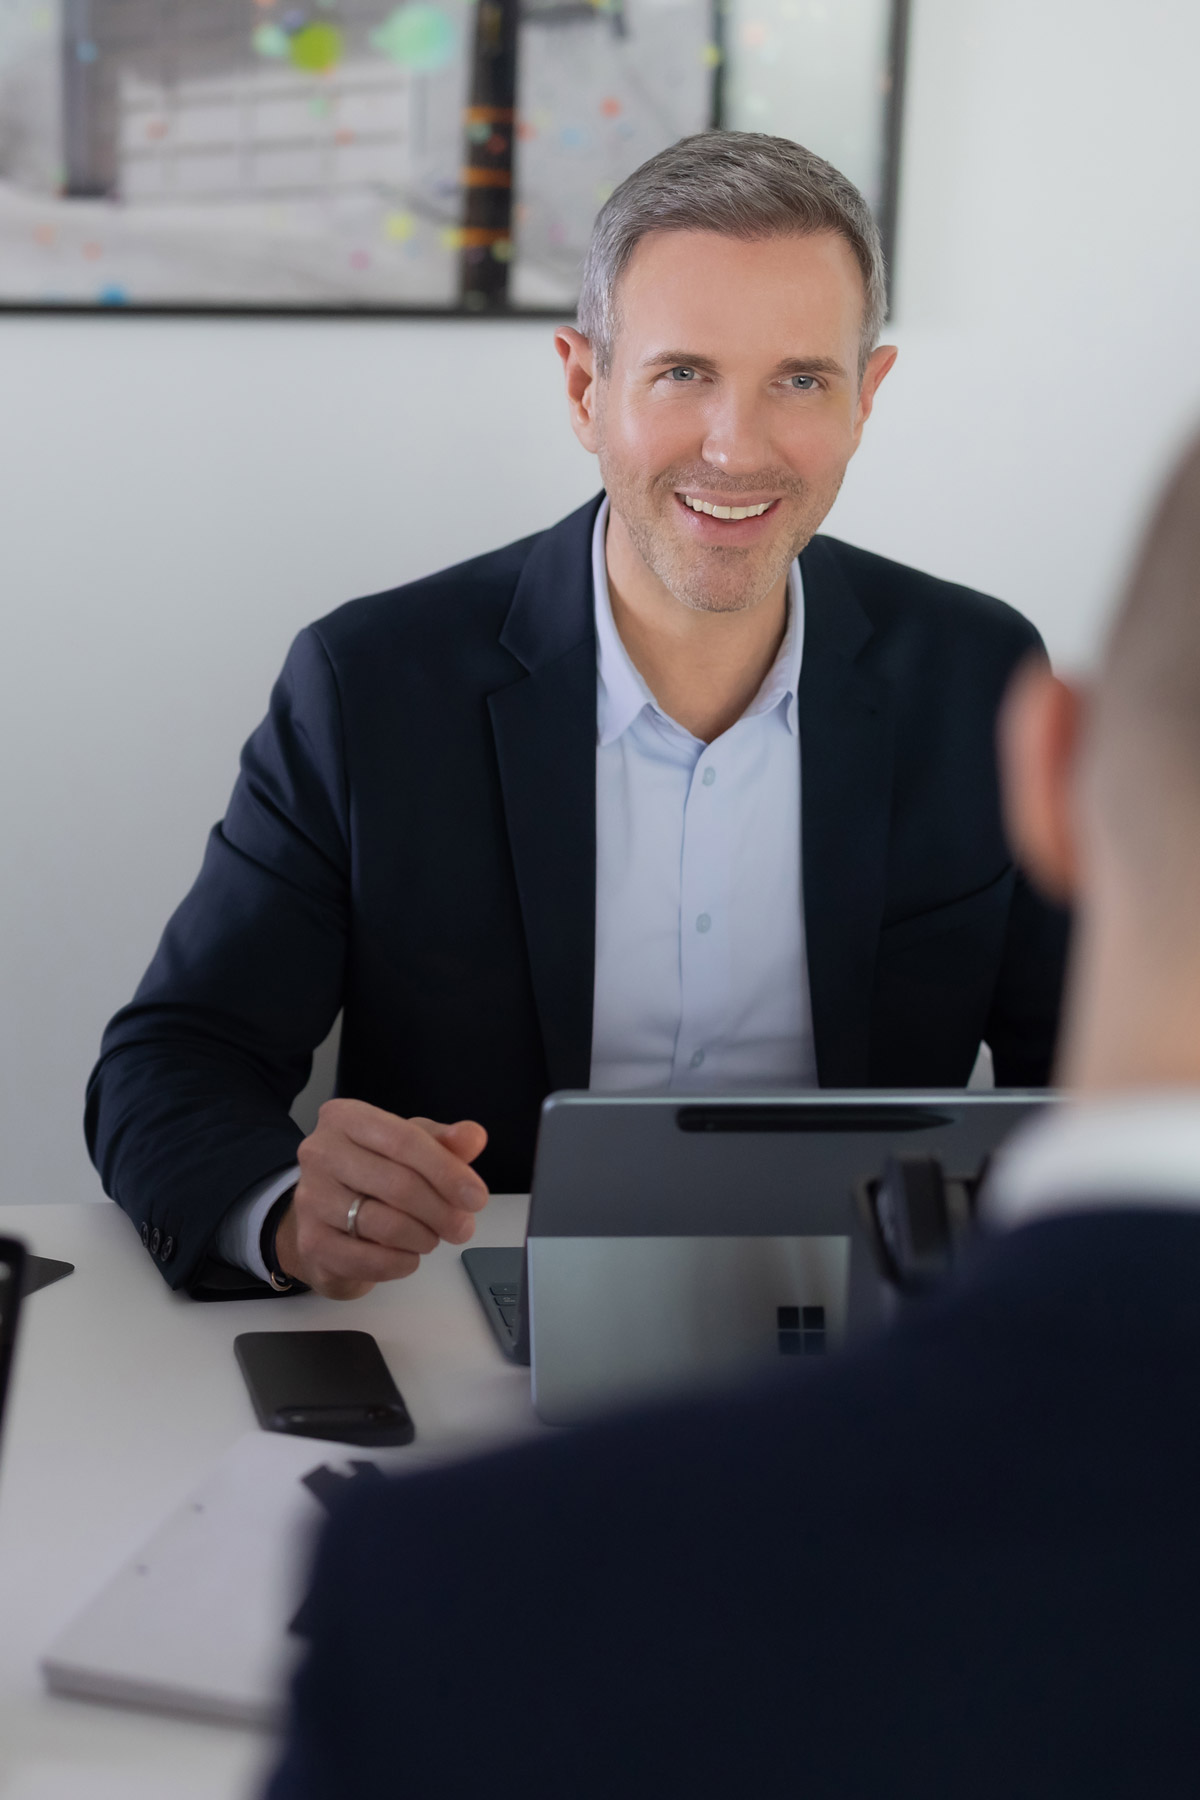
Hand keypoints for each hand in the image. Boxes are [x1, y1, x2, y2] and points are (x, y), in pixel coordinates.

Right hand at [274, 1098, 488, 1299]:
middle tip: (463, 1228)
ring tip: (432, 1238)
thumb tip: (473, 1136)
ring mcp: (310, 1198)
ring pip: (383, 1224)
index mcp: (346, 1118)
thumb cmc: (374, 1174)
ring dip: (422, 1238)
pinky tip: (409, 1257)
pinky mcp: (311, 1241)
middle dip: (441, 1211)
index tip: (476, 1197)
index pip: (405, 1141)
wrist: (327, 1218)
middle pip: (397, 1184)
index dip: (447, 1172)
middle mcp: (320, 1153)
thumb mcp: (410, 1147)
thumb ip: (444, 1142)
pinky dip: (399, 1263)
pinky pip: (366, 1260)